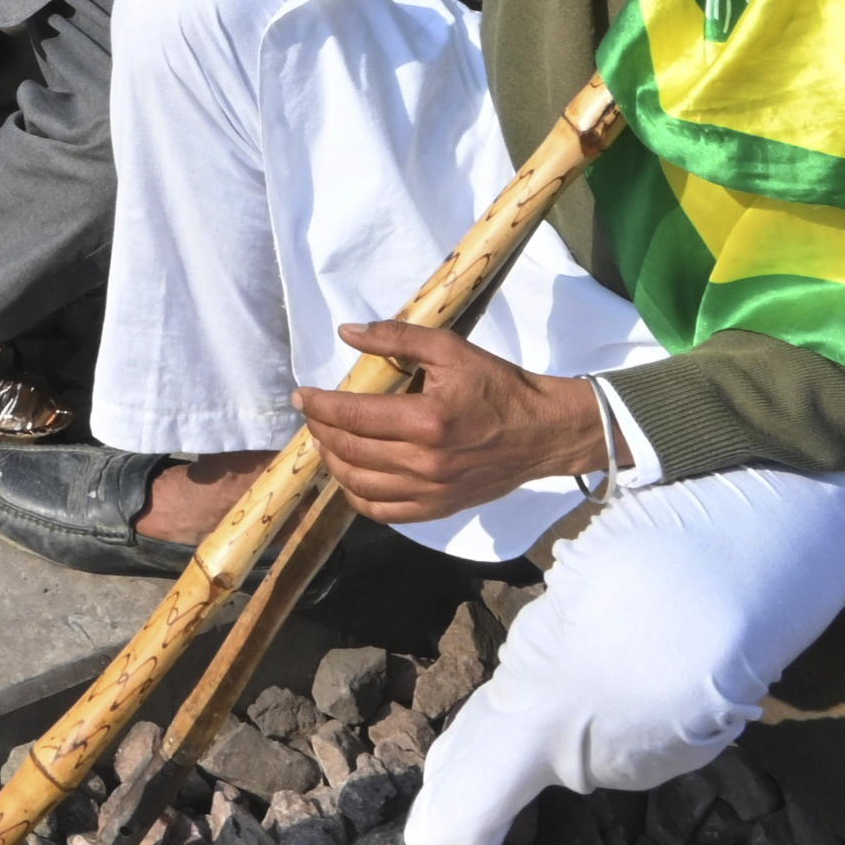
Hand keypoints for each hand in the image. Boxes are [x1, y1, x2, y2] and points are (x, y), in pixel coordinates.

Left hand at [290, 326, 610, 524]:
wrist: (543, 433)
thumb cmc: (497, 386)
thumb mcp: (450, 349)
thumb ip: (396, 338)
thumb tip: (348, 332)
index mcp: (426, 420)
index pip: (353, 415)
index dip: (319, 405)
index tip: (301, 395)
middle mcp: (425, 462)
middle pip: (350, 451)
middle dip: (321, 430)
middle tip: (312, 414)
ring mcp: (431, 492)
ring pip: (360, 485)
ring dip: (333, 463)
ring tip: (326, 441)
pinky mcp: (438, 509)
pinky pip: (383, 512)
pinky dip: (357, 496)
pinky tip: (350, 476)